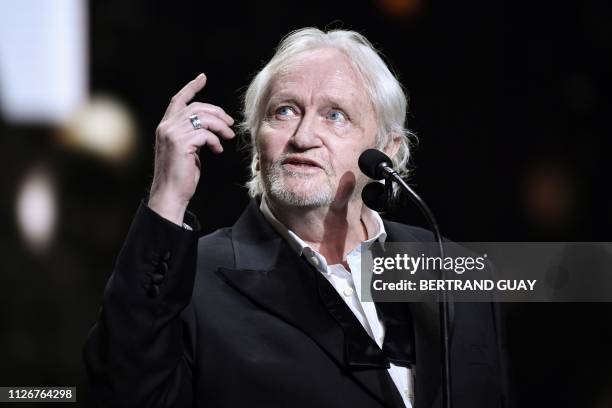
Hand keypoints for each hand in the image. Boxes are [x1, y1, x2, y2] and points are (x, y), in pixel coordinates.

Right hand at [148, 73, 234, 224]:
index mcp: (165, 126)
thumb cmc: (180, 175)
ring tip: (228, 136)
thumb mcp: (186, 150)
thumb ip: (192, 135)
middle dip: (217, 113)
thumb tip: (210, 128)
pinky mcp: (181, 143)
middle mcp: (166, 126)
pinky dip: (215, 141)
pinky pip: (205, 134)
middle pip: (196, 108)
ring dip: (220, 127)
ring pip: (203, 119)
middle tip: (230, 124)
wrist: (170, 194)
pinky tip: (218, 150)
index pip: (178, 100)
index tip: (202, 77)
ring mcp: (172, 134)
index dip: (191, 87)